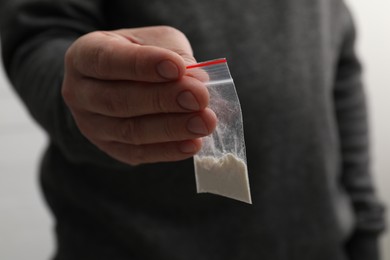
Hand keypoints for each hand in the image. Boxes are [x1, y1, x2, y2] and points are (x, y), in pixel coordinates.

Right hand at [62, 26, 216, 164]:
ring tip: (204, 123)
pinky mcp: (110, 148)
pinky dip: (168, 150)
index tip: (177, 68)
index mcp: (84, 56)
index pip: (107, 61)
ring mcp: (92, 125)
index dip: (142, 66)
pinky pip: (138, 153)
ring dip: (171, 129)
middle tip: (199, 98)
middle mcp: (79, 93)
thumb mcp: (154, 41)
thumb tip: (197, 80)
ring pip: (130, 131)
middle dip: (162, 100)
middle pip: (118, 101)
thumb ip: (173, 55)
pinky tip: (193, 144)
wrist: (118, 80)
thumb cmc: (138, 54)